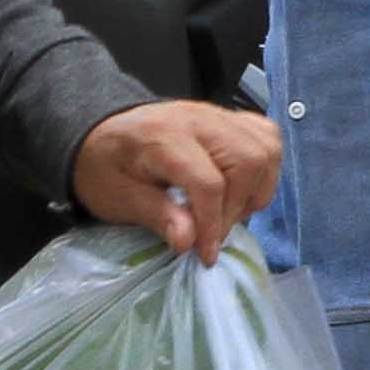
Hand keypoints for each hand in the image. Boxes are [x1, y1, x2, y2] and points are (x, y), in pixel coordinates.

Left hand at [69, 99, 282, 259]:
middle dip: (237, 208)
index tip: (204, 254)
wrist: (103, 133)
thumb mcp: (118, 198)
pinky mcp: (231, 118)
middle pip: (248, 161)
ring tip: (227, 211)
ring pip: (265, 150)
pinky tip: (241, 188)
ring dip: (255, 190)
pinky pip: (267, 138)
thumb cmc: (106, 167)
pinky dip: (263, 168)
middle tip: (212, 232)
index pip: (208, 182)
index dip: (212, 225)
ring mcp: (218, 114)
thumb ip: (156, 216)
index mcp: (162, 136)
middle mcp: (198, 119)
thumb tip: (188, 241)